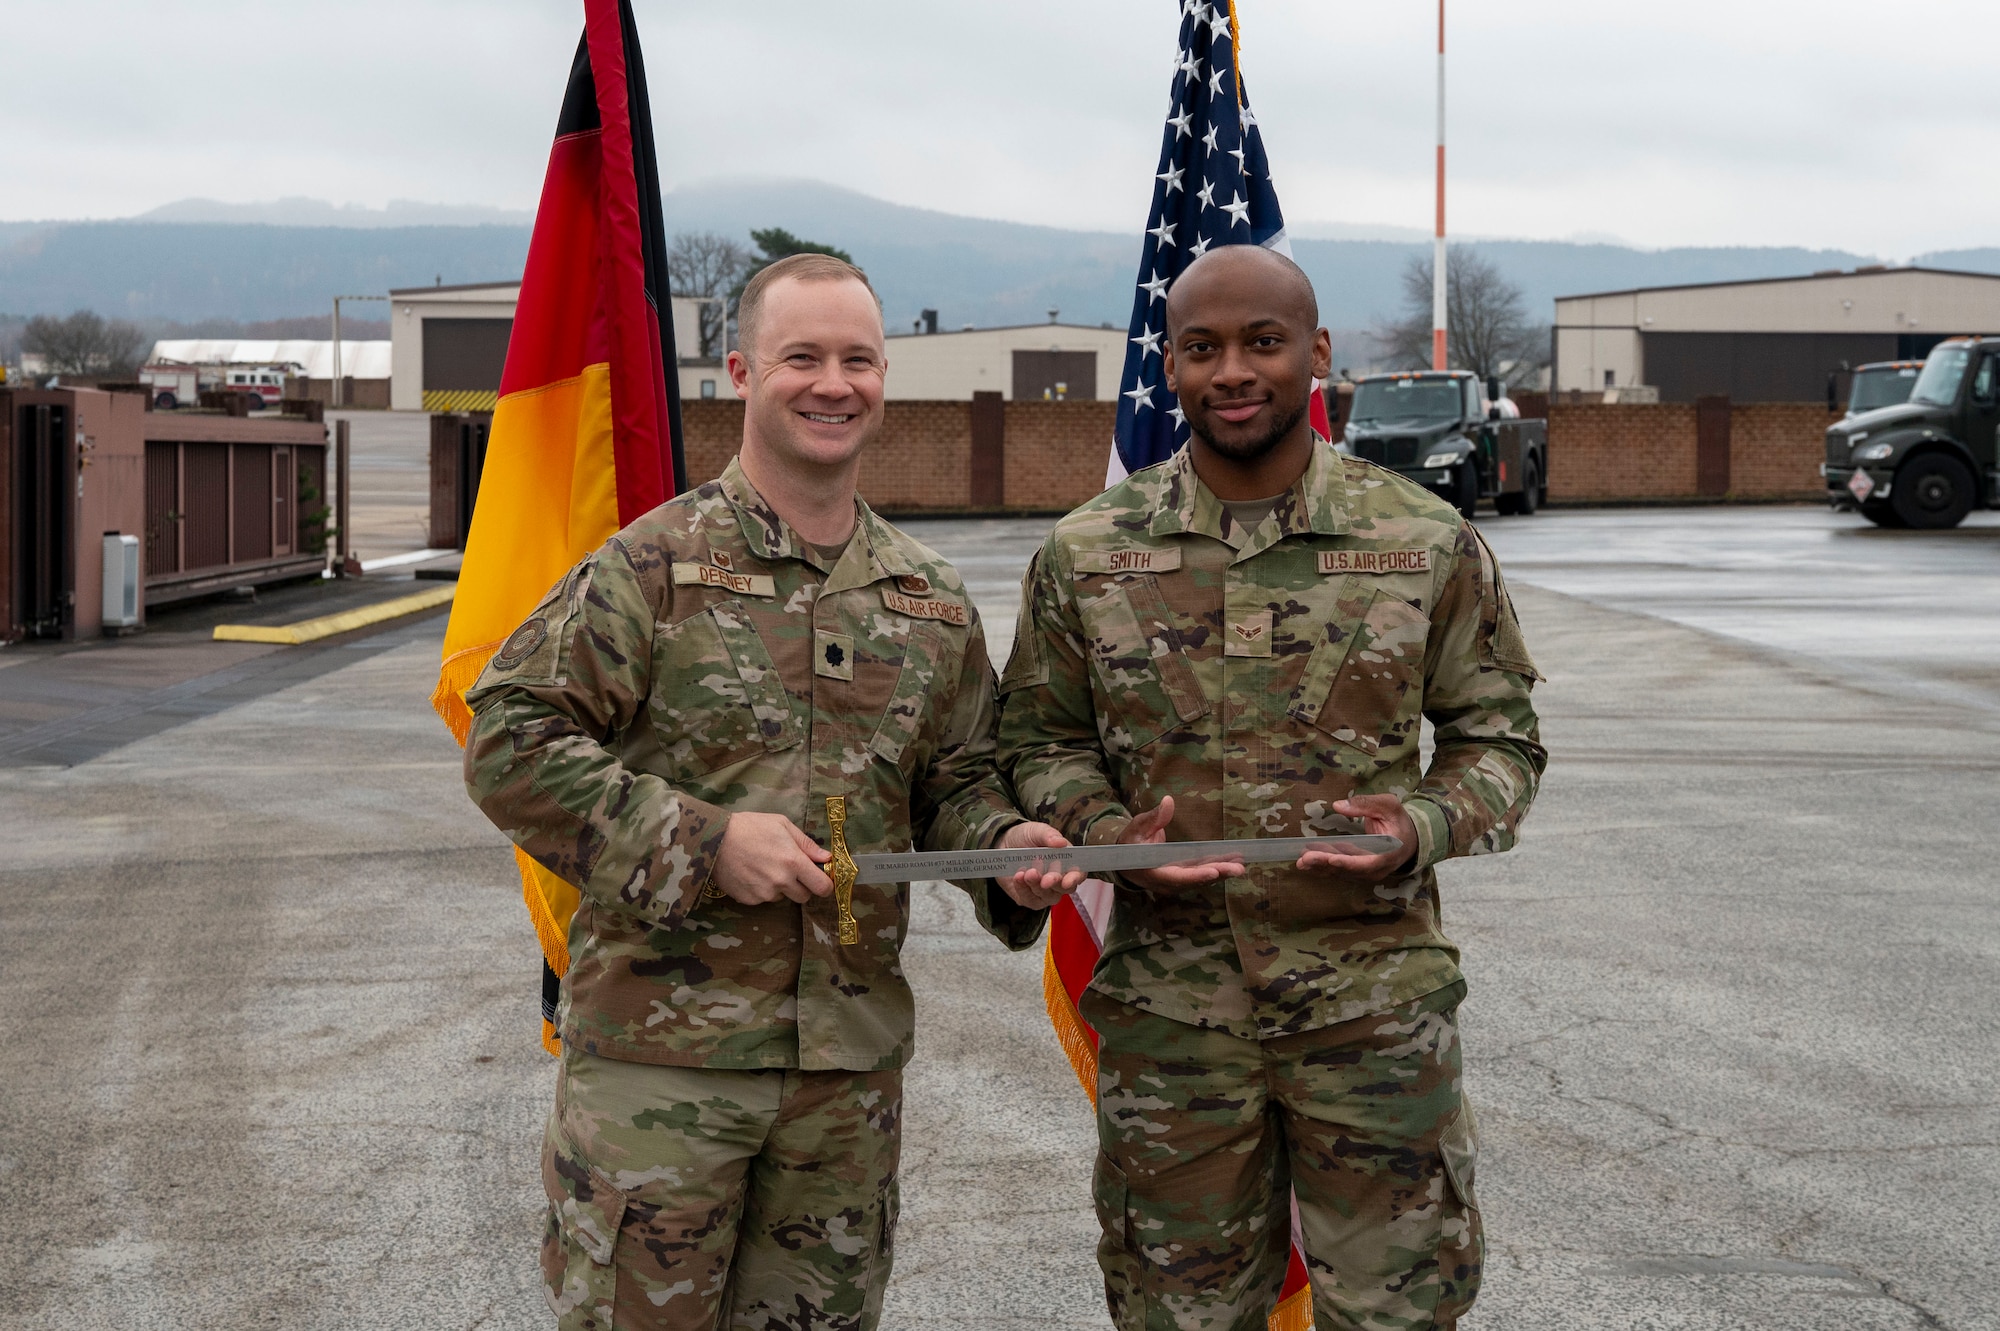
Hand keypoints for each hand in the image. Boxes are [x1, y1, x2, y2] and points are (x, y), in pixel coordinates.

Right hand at [711, 812, 832, 904]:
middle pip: (804, 896)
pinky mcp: (749, 900)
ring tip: (764, 867)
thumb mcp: (782, 825)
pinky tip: (751, 873)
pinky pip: (763, 899)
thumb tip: (826, 858)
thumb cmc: (750, 827)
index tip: (821, 880)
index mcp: (793, 862)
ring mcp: (764, 893)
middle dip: (801, 885)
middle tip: (789, 870)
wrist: (713, 839)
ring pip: (782, 898)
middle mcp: (781, 881)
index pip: (822, 887)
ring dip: (780, 887)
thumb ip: (807, 844)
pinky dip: (761, 889)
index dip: (825, 885)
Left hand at [995, 822, 1085, 909]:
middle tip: (1045, 879)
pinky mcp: (1028, 898)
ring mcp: (1044, 891)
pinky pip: (1029, 900)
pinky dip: (1023, 890)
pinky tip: (1018, 877)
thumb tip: (1061, 842)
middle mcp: (1059, 880)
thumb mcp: (1036, 830)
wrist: (1003, 845)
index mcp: (1067, 862)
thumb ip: (1048, 835)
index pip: (1078, 874)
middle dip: (1054, 883)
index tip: (1067, 880)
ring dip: (1036, 886)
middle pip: (1063, 889)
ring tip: (1027, 873)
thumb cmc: (1025, 837)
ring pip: (1047, 896)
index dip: (1075, 878)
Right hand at [1117, 795, 1243, 889]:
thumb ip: (1153, 818)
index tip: (1214, 872)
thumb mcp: (1137, 828)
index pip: (1176, 877)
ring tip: (1240, 864)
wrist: (1126, 860)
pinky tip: (1233, 861)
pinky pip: (1201, 873)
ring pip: (1201, 878)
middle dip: (1217, 874)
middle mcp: (1166, 882)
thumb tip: (1168, 801)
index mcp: (1152, 872)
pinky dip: (1217, 868)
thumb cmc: (1130, 842)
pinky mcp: (1183, 876)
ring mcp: (1176, 881)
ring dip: (1222, 872)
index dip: (1195, 876)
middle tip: (1238, 868)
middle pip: (1194, 880)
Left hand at [1295, 794, 1416, 882]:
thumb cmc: (1398, 820)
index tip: (1331, 859)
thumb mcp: (1388, 805)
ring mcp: (1368, 873)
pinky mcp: (1359, 872)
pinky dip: (1323, 868)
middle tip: (1306, 858)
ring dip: (1321, 868)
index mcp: (1389, 853)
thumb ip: (1366, 804)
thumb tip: (1338, 805)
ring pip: (1343, 873)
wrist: (1408, 839)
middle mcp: (1378, 868)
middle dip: (1327, 864)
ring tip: (1302, 861)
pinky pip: (1340, 872)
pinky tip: (1307, 864)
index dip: (1349, 862)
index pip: (1368, 862)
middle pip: (1350, 870)